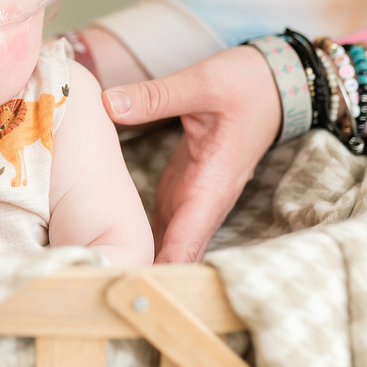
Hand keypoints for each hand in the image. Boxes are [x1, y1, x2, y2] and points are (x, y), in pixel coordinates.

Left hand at [101, 45, 280, 263]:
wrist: (273, 84)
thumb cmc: (244, 84)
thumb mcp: (202, 82)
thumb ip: (156, 96)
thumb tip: (110, 104)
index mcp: (213, 183)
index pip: (187, 241)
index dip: (160, 267)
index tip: (127, 284)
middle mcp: (205, 200)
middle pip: (175, 254)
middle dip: (141, 273)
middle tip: (93, 284)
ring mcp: (193, 197)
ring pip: (167, 243)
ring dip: (137, 258)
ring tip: (93, 275)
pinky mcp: (183, 189)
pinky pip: (160, 224)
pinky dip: (138, 237)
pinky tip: (108, 247)